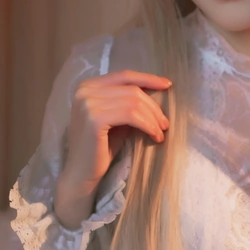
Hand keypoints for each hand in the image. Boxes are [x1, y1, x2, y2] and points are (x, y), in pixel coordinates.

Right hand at [62, 69, 171, 195]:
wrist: (82, 173)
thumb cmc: (101, 147)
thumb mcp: (117, 118)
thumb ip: (128, 102)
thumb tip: (155, 89)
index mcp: (87, 86)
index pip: (124, 76)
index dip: (148, 79)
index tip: (167, 85)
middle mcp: (84, 90)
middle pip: (131, 90)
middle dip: (154, 107)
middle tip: (165, 124)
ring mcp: (87, 103)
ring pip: (133, 102)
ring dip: (153, 118)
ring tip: (160, 132)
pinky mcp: (94, 118)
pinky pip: (131, 115)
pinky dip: (147, 125)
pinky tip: (154, 136)